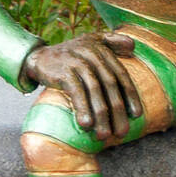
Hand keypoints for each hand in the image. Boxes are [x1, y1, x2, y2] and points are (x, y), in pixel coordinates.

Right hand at [23, 32, 143, 140]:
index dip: (130, 95)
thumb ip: (113, 41)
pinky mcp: (64, 72)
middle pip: (110, 85)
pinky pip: (76, 92)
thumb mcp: (91, 40)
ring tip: (104, 135)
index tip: (137, 115)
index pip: (121, 75)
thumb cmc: (70, 53)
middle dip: (118, 111)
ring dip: (101, 115)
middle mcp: (92, 54)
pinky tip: (86, 125)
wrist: (39, 56)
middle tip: (122, 133)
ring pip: (95, 90)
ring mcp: (78, 62)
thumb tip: (133, 46)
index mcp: (103, 50)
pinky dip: (83, 109)